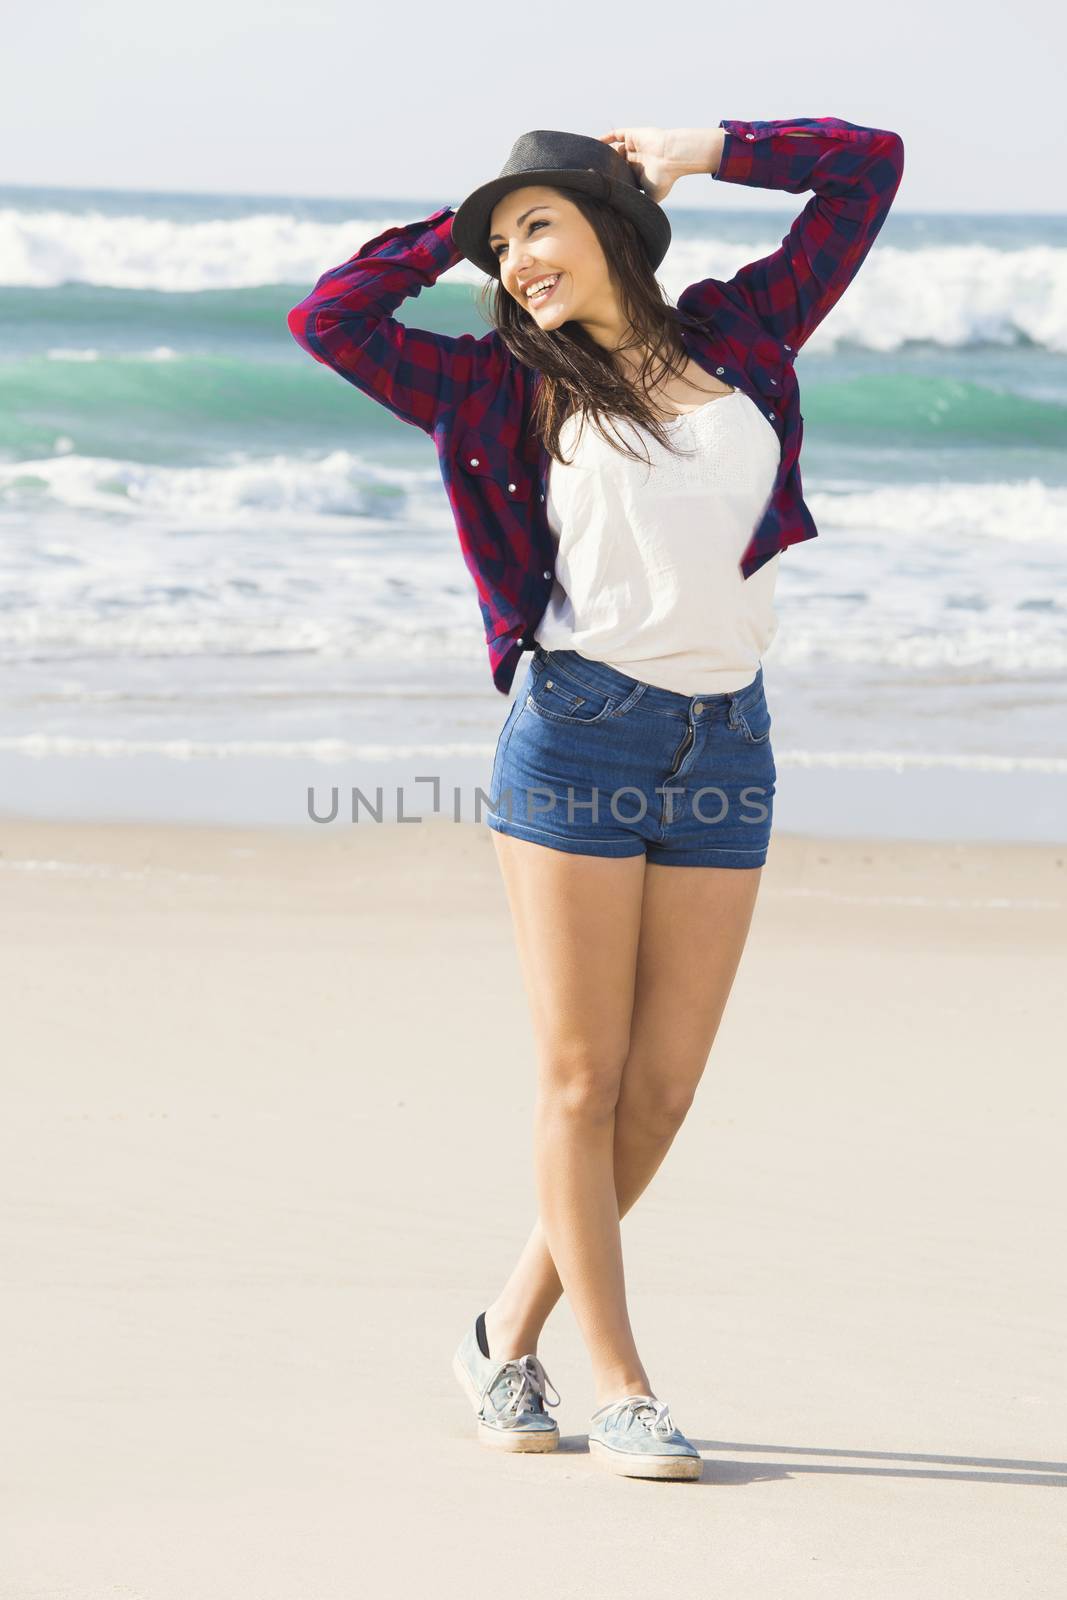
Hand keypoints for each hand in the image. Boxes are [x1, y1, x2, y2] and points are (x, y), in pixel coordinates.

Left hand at [598, 127, 712, 202]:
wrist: (672, 157)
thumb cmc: (664, 178)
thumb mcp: (652, 197)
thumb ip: (641, 204)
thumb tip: (630, 219)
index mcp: (640, 173)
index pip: (622, 176)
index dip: (613, 181)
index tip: (600, 189)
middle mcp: (636, 159)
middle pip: (617, 163)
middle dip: (607, 168)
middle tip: (593, 175)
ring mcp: (635, 147)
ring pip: (616, 149)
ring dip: (606, 155)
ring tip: (595, 162)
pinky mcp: (633, 135)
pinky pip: (616, 134)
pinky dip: (606, 138)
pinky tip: (595, 142)